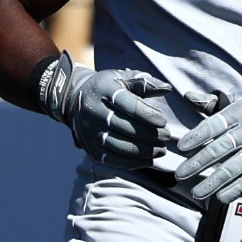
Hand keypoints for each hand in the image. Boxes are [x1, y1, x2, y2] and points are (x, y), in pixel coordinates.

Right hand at [38, 53, 171, 166]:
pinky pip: (113, 160)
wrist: (75, 99)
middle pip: (126, 128)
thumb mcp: (123, 78)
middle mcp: (94, 112)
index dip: (148, 115)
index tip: (163, 122)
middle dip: (151, 135)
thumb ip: (145, 83)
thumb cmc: (108, 87)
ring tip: (162, 149)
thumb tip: (166, 89)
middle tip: (167, 137)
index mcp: (104, 91)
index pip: (129, 106)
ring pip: (121, 146)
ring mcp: (90, 132)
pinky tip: (149, 159)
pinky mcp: (90, 148)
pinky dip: (133, 162)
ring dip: (145, 151)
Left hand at [173, 88, 241, 203]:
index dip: (196, 137)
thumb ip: (214, 103)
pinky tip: (220, 197)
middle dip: (197, 164)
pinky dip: (234, 190)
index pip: (213, 126)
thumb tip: (188, 97)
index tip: (181, 147)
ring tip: (196, 193)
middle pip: (219, 150)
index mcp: (240, 114)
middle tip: (180, 174)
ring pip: (232, 168)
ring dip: (212, 182)